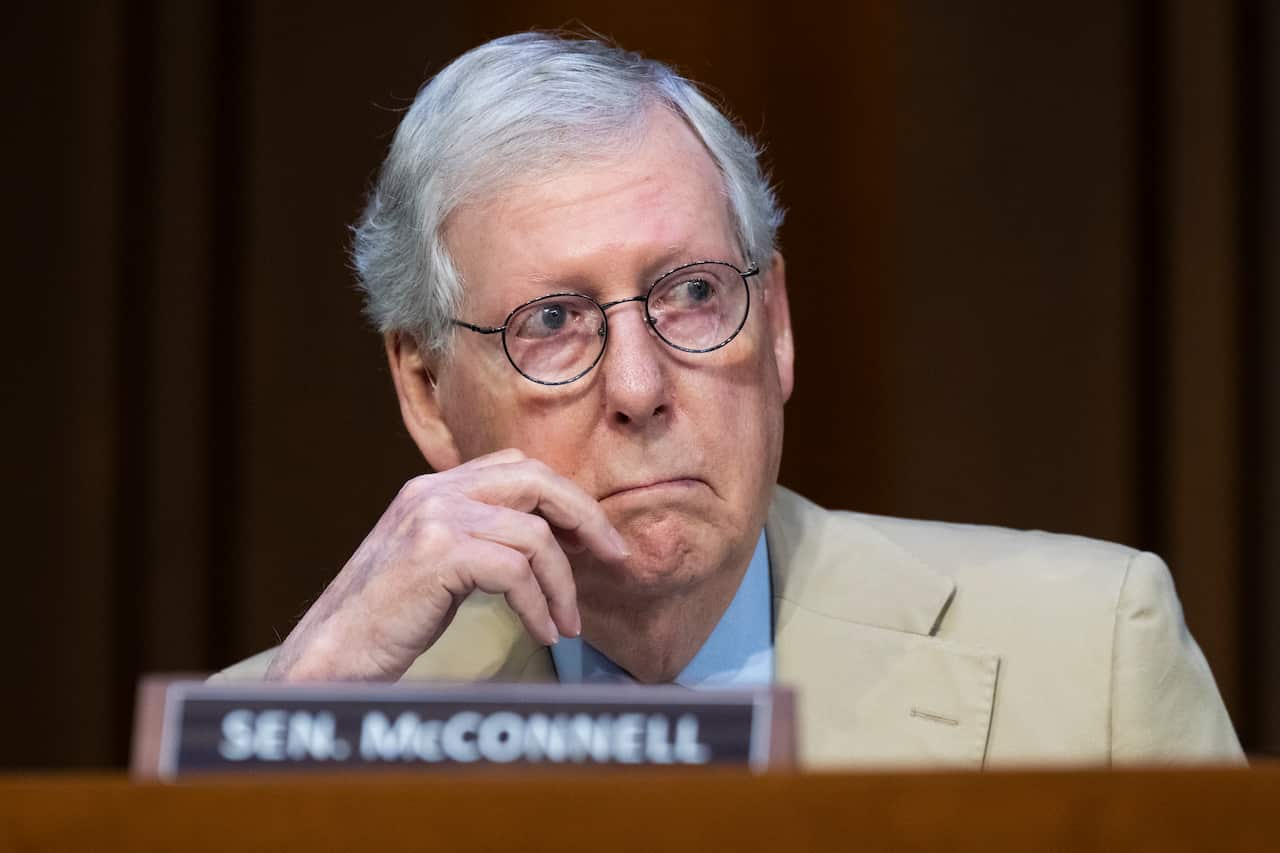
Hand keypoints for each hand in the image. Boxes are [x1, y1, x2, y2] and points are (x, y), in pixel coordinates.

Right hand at [264, 448, 629, 680]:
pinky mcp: (435, 555)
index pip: (520, 467)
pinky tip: (542, 633)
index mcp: (433, 488)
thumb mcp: (435, 562)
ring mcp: (432, 519)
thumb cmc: (387, 621)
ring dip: (563, 585)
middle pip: (536, 480)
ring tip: (568, 625)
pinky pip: (515, 572)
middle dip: (585, 518)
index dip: (567, 498)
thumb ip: (479, 537)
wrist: (330, 656)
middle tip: (614, 558)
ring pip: (533, 535)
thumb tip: (550, 539)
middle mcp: (433, 492)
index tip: (596, 539)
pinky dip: (539, 606)